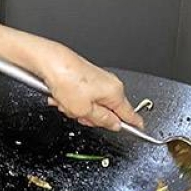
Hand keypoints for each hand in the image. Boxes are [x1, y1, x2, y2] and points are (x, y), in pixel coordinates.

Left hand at [25, 39, 143, 131]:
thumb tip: (115, 125)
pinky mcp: (84, 77)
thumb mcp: (84, 110)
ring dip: (75, 108)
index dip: (133, 124)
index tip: (140, 129)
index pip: (130, 113)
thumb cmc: (67, 81)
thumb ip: (102, 120)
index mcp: (115, 92)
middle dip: (90, 117)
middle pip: (106, 112)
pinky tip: (60, 96)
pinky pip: (80, 96)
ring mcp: (97, 79)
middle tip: (77, 114)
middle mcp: (109, 84)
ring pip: (90, 105)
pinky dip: (69, 99)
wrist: (50, 61)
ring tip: (65, 102)